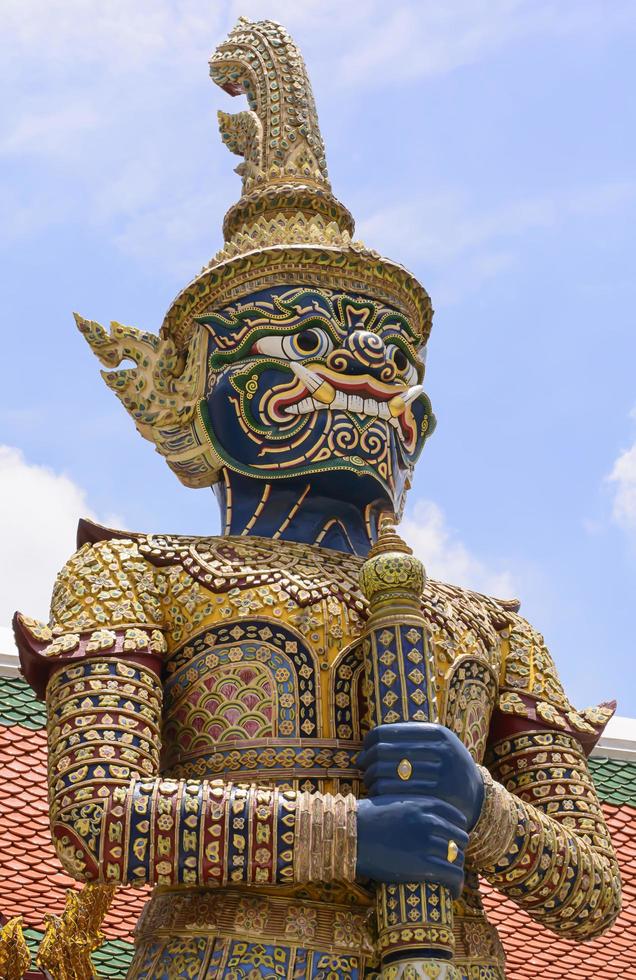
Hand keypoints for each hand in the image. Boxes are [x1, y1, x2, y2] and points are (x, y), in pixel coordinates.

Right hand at [356, 795, 467, 894]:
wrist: (352, 833)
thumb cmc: (369, 819)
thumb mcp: (397, 803)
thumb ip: (417, 808)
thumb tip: (425, 819)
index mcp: (426, 804)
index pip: (458, 817)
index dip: (458, 831)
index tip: (453, 841)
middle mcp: (432, 821)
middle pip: (461, 838)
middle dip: (458, 851)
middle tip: (451, 862)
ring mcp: (429, 842)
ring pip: (459, 858)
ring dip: (456, 870)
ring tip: (450, 880)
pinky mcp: (424, 865)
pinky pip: (453, 876)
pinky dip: (456, 886)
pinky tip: (451, 892)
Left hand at [357, 722, 484, 828]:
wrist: (477, 797)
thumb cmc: (446, 766)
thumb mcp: (438, 744)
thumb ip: (411, 737)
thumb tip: (369, 741)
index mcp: (437, 733)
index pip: (386, 732)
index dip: (369, 742)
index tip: (364, 751)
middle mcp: (440, 750)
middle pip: (383, 752)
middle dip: (366, 760)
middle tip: (362, 767)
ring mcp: (440, 774)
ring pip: (386, 773)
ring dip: (370, 778)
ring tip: (369, 781)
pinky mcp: (436, 796)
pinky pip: (394, 793)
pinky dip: (380, 793)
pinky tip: (378, 794)